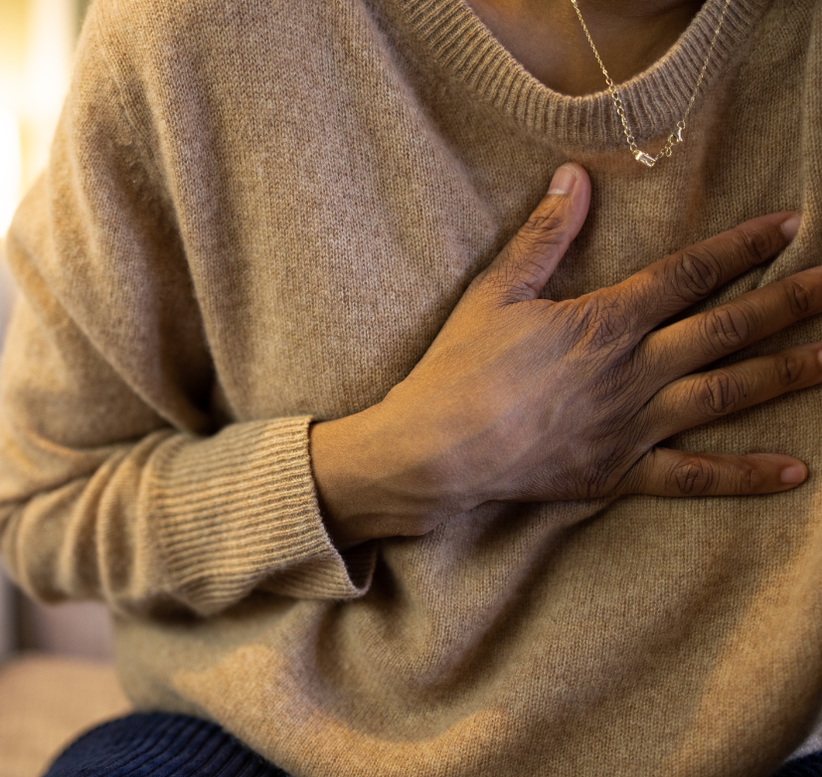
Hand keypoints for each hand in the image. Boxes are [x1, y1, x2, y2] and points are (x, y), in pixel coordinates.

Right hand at [312, 163, 821, 547]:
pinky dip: (743, 475)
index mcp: (605, 321)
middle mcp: (633, 371)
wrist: (437, 449)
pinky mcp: (620, 473)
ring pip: (725, 395)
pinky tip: (794, 471)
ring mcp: (633, 426)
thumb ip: (543, 237)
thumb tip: (574, 176)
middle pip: (726, 329)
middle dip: (789, 304)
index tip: (791, 226)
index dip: (743, 247)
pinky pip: (692, 477)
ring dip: (787, 374)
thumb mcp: (494, 293)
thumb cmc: (460, 368)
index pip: (689, 274)